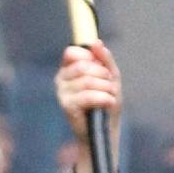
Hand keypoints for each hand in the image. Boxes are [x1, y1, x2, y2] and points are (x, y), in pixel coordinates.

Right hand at [55, 42, 121, 172]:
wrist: (104, 129)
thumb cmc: (106, 101)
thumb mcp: (110, 76)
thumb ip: (104, 59)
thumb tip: (96, 43)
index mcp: (69, 69)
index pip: (72, 52)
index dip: (90, 57)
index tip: (102, 69)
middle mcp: (61, 79)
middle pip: (83, 66)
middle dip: (103, 74)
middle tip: (111, 85)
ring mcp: (62, 93)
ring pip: (87, 80)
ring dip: (106, 87)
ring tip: (112, 95)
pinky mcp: (66, 106)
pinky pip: (86, 95)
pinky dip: (103, 98)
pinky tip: (109, 102)